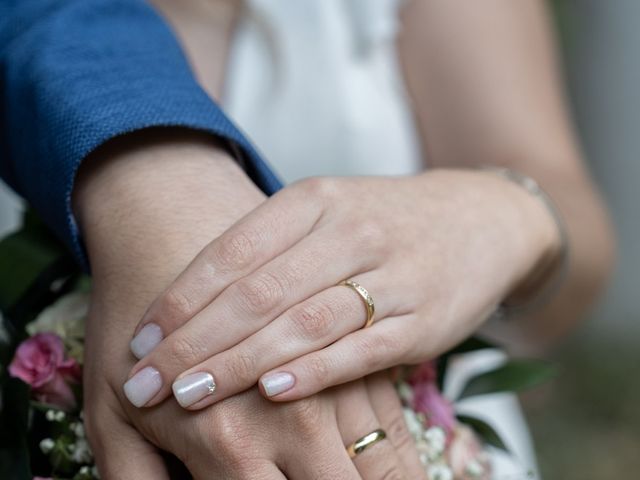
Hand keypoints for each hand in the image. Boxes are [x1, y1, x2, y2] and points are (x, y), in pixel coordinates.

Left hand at [74, 131, 424, 477]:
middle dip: (195, 342)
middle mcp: (350, 231)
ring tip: (188, 395)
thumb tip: (192, 305)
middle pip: (259, 292)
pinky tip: (274, 392)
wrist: (482, 220)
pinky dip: (316, 370)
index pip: (233, 251)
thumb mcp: (328, 213)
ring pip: (304, 321)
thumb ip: (271, 249)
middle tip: (145, 382)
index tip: (141, 340)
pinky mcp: (424, 318)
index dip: (180, 299)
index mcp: (315, 200)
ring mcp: (391, 275)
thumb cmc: (387, 222)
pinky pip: (363, 348)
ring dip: (240, 362)